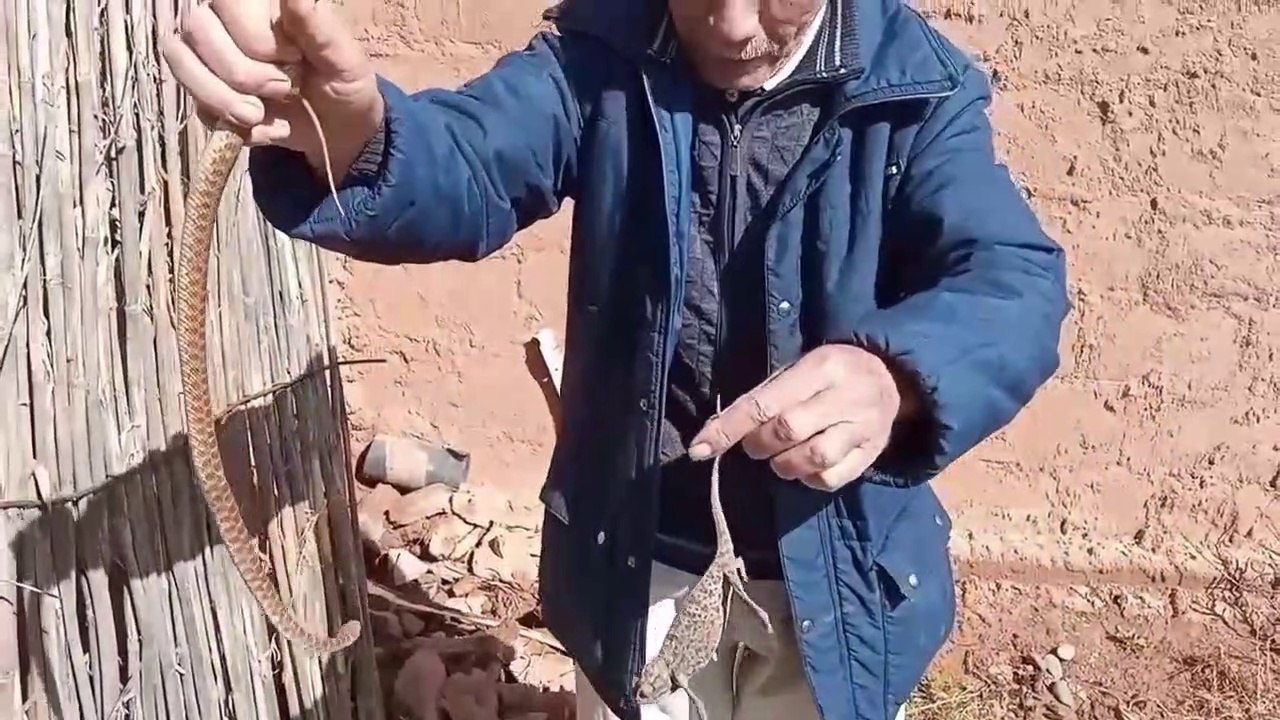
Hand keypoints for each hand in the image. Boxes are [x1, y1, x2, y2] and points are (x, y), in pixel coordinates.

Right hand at [161, 0, 383, 176]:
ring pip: (181, 61)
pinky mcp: (205, 93)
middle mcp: (225, 22)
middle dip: (242, 73)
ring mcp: (209, 57)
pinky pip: (195, 104)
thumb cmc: (344, 83)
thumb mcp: (343, 58)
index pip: (226, 2)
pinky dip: (232, 126)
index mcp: (259, 4)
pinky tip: (264, 128)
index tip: (295, 58)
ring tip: (262, 114)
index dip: (256, 38)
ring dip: (225, 99)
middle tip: (284, 90)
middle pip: (196, 28)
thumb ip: (317, 26)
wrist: (340, 130)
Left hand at [688, 345, 912, 490]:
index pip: (764, 403)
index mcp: (820, 367)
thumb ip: (762, 398)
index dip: (727, 429)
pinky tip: (806, 467)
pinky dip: (809, 479)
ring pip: (812, 458)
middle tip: (756, 444)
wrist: (892, 377)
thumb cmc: (830, 374)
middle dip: (758, 444)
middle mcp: (845, 396)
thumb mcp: (798, 369)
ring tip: (781, 457)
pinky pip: (831, 479)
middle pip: (787, 431)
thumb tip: (714, 434)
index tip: (699, 449)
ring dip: (783, 465)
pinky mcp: (872, 453)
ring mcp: (863, 427)